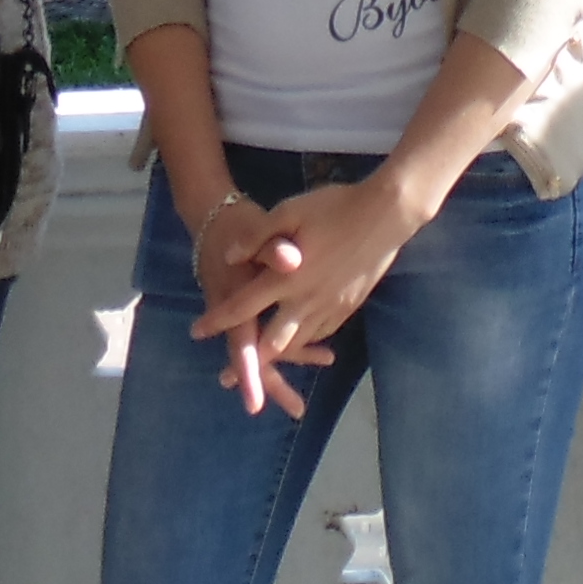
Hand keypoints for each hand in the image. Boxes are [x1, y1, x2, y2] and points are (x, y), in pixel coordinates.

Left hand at [194, 174, 419, 417]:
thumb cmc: (335, 207)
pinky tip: (301, 342)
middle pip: (272, 342)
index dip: (217, 320)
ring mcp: (331, 306)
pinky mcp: (349, 305)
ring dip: (278, 357)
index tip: (196, 330)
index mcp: (286, 277)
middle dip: (248, 363)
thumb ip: (257, 237)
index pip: (243, 306)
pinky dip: (306, 343)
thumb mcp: (289, 211)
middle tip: (227, 376)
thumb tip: (229, 256)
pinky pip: (322, 333)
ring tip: (261, 366)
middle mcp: (306, 299)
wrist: (386, 215)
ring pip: (299, 343)